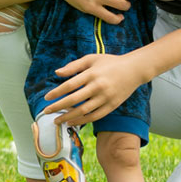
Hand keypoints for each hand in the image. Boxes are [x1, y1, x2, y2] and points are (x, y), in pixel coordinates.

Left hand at [39, 53, 153, 122]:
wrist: (133, 70)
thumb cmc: (110, 63)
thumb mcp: (91, 59)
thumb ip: (73, 65)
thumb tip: (57, 73)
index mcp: (92, 74)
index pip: (69, 85)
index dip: (56, 92)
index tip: (47, 98)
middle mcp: (98, 86)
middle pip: (74, 99)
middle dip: (58, 107)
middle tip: (47, 112)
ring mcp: (106, 97)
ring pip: (83, 111)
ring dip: (68, 117)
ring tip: (57, 121)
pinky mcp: (112, 106)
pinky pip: (94, 116)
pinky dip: (82, 121)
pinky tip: (72, 122)